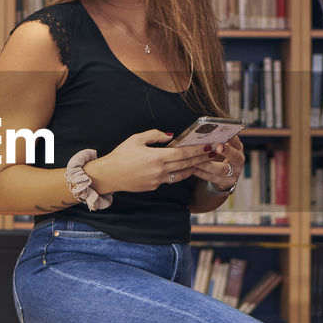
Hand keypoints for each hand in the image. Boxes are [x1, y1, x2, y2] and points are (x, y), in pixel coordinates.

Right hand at [88, 129, 206, 193]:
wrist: (108, 176)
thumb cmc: (120, 155)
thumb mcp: (136, 139)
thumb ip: (154, 135)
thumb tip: (170, 136)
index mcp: (156, 157)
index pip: (183, 153)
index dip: (198, 150)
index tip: (209, 146)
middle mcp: (159, 171)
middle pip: (187, 164)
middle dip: (202, 158)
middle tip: (215, 152)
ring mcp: (157, 180)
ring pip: (182, 173)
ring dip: (195, 167)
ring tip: (205, 161)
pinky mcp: (154, 186)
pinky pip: (172, 178)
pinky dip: (181, 172)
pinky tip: (187, 168)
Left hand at [188, 136, 244, 189]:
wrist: (223, 175)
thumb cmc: (219, 156)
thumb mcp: (221, 147)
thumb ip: (216, 141)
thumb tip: (204, 134)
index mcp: (238, 148)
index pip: (237, 141)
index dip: (232, 138)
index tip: (225, 134)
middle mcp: (238, 160)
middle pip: (234, 156)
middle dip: (226, 151)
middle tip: (216, 146)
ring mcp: (234, 172)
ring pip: (221, 169)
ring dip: (207, 164)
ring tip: (196, 160)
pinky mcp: (226, 182)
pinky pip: (212, 177)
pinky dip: (201, 173)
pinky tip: (192, 168)